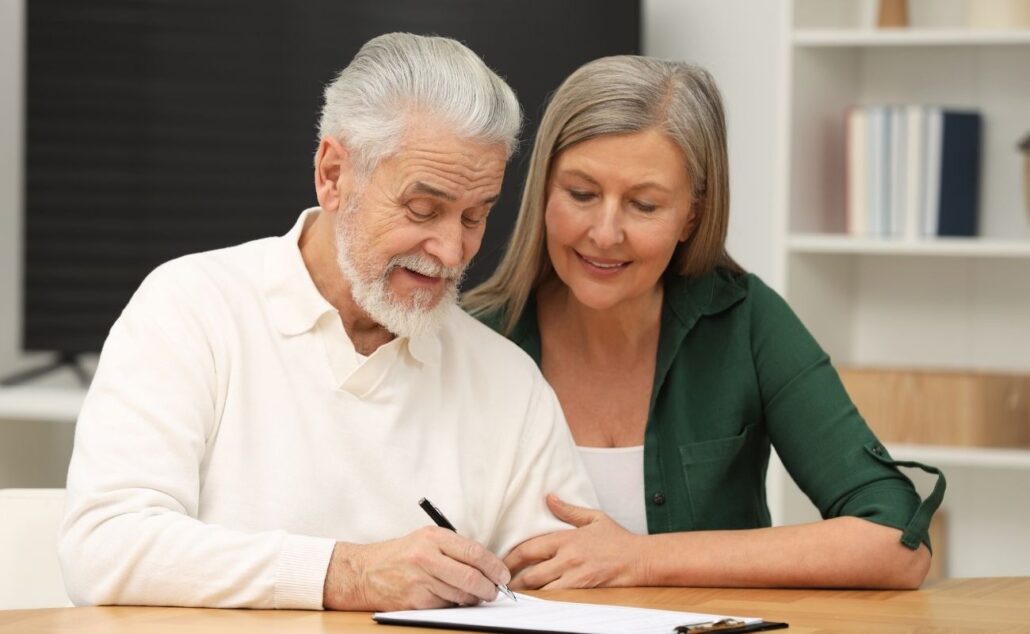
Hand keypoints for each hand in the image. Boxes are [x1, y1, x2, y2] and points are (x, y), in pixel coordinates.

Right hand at [322, 526, 510, 610]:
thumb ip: (455, 549)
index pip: (474, 552)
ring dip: (473, 599)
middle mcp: (426, 557)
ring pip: (461, 595)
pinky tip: (451, 599)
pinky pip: (445, 606)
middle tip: (494, 591)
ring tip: (474, 595)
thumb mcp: (426, 539)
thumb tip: (487, 566)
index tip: (503, 575)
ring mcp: (420, 581)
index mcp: (433, 537)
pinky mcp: (414, 601)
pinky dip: (454, 605)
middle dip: (489, 588)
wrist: (364, 572)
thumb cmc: (400, 555)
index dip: (494, 566)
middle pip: (471, 577)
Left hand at [504, 494, 646, 589]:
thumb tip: (549, 497)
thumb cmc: (618, 539)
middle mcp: (568, 558)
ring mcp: (575, 576)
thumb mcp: (594, 518)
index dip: (511, 557)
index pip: (530, 548)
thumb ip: (568, 510)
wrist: (640, 559)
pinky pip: (558, 597)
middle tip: (500, 582)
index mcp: (567, 539)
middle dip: (512, 579)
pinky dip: (544, 599)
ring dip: (526, 592)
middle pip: (530, 573)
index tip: (501, 562)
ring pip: (542, 588)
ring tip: (513, 593)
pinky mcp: (584, 590)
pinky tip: (535, 600)